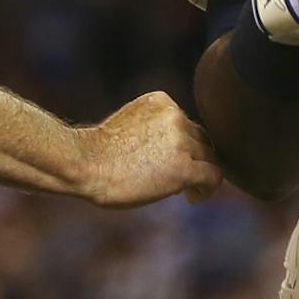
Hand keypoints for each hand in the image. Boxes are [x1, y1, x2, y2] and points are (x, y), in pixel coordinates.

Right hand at [77, 94, 221, 206]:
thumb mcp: (130, 125)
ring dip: (200, 174)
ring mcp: (180, 141)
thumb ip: (155, 129)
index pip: (186, 123)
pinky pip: (213, 176)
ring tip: (186, 191)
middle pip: (200, 139)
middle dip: (193, 159)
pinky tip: (194, 197)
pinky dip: (208, 188)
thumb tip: (176, 152)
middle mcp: (175, 116)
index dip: (183, 145)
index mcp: (161, 101)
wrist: (85, 165)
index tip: (169, 162)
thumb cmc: (98, 153)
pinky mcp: (183, 167)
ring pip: (208, 157)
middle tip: (177, 180)